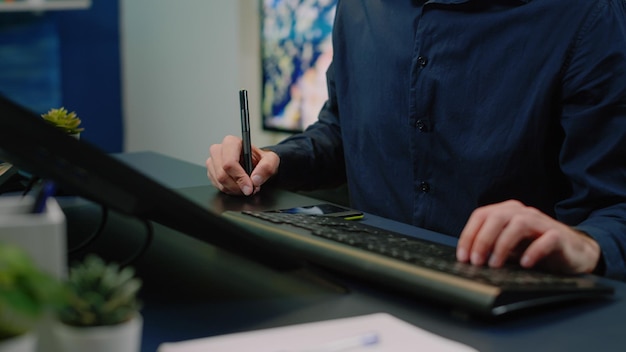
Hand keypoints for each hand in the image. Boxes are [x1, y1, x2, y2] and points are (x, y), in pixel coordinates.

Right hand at [206, 135, 279, 195]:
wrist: (257, 165)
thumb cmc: (261, 160)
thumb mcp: (271, 160)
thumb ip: (267, 167)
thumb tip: (255, 179)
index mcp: (232, 142)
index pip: (229, 162)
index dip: (239, 177)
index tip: (249, 187)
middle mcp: (219, 150)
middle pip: (222, 174)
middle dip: (237, 186)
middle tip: (249, 189)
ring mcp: (213, 161)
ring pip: (219, 182)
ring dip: (234, 189)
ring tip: (246, 187)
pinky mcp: (211, 172)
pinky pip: (217, 186)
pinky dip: (230, 190)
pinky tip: (238, 186)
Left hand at [456, 200, 600, 274]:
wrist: (574, 252)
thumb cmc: (536, 248)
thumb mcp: (509, 247)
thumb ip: (491, 247)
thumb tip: (469, 258)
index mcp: (507, 212)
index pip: (481, 215)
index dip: (469, 235)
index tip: (463, 256)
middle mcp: (523, 213)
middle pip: (497, 217)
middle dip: (482, 240)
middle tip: (477, 262)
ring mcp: (542, 222)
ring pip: (518, 225)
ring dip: (503, 245)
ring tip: (496, 265)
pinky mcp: (559, 236)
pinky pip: (546, 240)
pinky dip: (533, 251)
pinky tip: (525, 264)